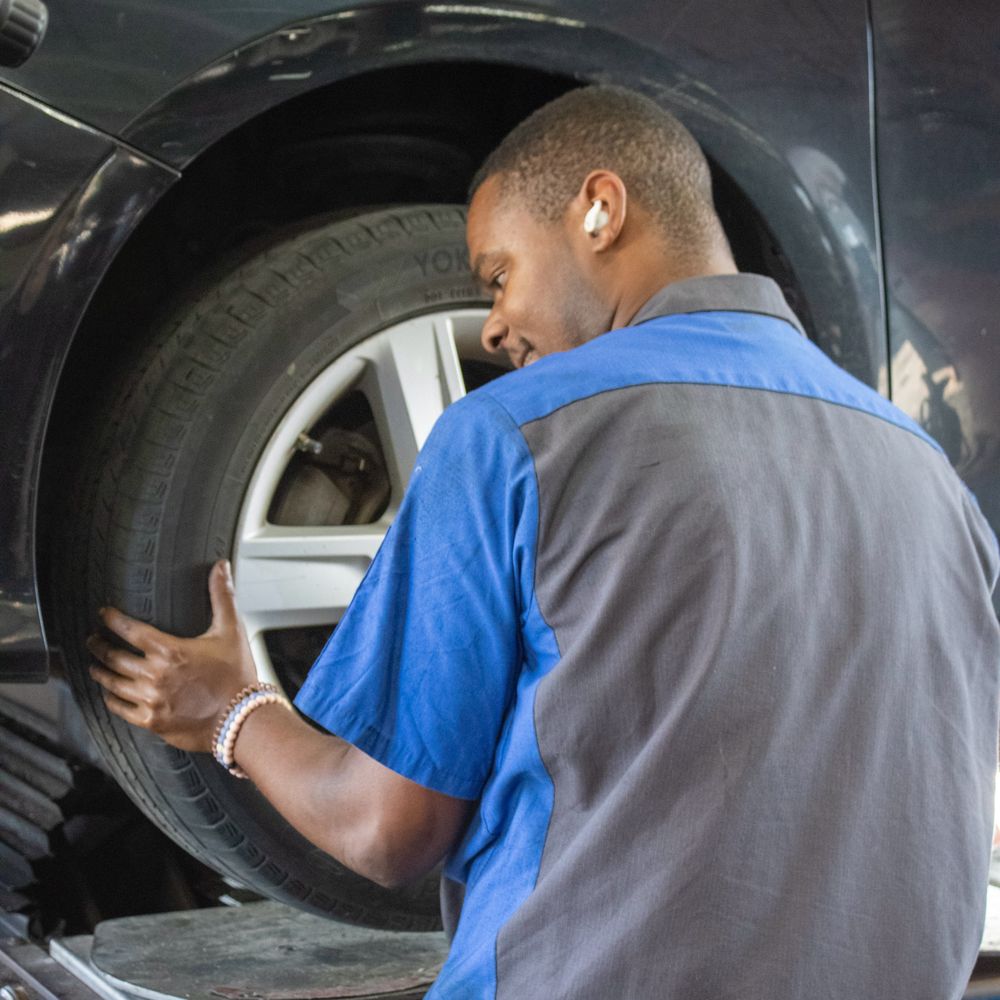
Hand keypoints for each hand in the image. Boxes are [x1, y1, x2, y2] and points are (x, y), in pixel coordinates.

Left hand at [86, 560, 258, 752]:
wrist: (243, 719)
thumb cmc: (237, 675)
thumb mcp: (231, 631)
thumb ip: (222, 596)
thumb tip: (220, 566)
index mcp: (170, 651)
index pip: (130, 630)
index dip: (112, 619)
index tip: (104, 613)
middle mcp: (155, 675)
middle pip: (114, 657)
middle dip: (99, 645)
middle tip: (92, 639)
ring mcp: (151, 700)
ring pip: (113, 683)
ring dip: (100, 671)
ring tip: (95, 665)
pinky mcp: (152, 721)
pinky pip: (121, 709)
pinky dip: (111, 699)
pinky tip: (109, 694)